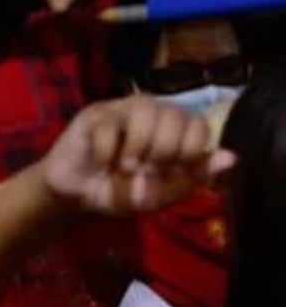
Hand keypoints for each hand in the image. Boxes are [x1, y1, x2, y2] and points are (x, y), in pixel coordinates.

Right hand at [41, 96, 234, 216]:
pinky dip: (108, 152)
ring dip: (139, 145)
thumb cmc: (119, 192)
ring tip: (127, 168)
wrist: (75, 198)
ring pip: (145, 108)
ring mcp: (120, 111)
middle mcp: (150, 114)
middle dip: (165, 148)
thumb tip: (231, 157)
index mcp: (171, 131)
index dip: (190, 146)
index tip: (174, 169)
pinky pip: (109, 125)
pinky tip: (102, 164)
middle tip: (148, 168)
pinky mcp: (93, 116)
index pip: (198, 122)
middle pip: (174, 113)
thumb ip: (193, 178)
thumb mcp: (160, 196)